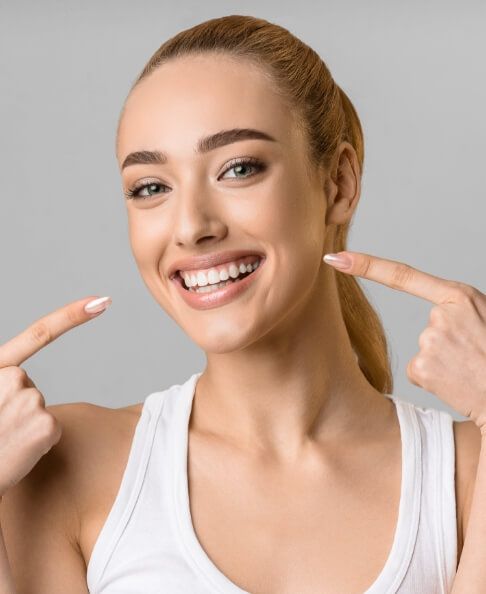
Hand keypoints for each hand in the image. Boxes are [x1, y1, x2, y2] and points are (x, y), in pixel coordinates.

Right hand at [0, 296, 110, 497]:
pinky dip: (39, 444)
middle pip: (31, 388)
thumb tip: (24, 394)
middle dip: (19, 409)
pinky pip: (52, 431)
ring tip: (2, 443)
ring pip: (41, 410)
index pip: (37, 334)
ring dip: (26, 428)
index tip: (101, 301)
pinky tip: (18, 451)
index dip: (71, 316)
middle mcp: (12, 378)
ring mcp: (31, 399)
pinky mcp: (46, 424)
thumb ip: (2, 389)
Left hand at [324, 251, 485, 432]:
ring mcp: (428, 340)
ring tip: (468, 369)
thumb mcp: (483, 317)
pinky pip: (417, 370)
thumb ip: (456, 310)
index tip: (336, 258)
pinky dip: (433, 378)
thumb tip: (437, 317)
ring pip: (422, 351)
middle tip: (473, 356)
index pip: (402, 276)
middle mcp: (439, 314)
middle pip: (425, 328)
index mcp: (459, 296)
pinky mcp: (420, 366)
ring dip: (441, 362)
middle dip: (445, 344)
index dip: (365, 265)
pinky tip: (455, 381)